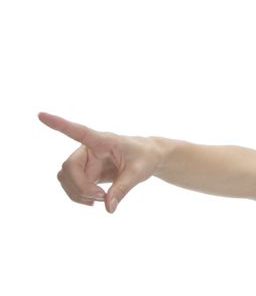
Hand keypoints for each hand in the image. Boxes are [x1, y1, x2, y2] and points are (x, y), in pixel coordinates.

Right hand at [38, 112, 160, 212]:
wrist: (147, 158)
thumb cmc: (145, 158)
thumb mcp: (139, 172)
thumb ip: (123, 189)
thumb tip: (108, 208)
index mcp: (103, 140)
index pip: (79, 131)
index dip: (60, 125)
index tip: (41, 115)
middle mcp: (89, 148)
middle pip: (69, 167)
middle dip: (80, 186)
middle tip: (101, 198)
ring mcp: (85, 161)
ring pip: (66, 178)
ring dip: (78, 193)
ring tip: (102, 199)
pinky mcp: (85, 172)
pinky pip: (71, 186)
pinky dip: (79, 196)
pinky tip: (94, 201)